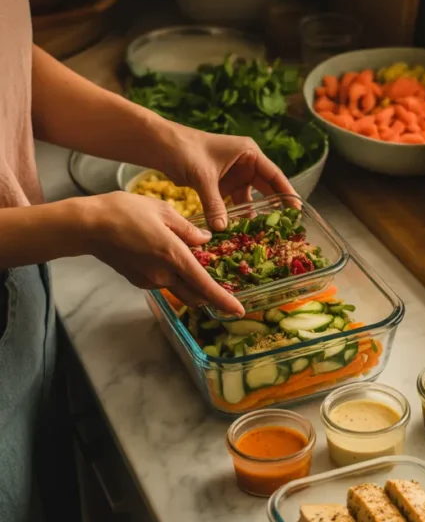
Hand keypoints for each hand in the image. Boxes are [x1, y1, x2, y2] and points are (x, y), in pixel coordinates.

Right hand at [83, 192, 245, 314]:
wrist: (89, 226)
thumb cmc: (124, 212)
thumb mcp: (163, 211)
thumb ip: (187, 229)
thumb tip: (205, 240)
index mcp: (174, 257)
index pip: (205, 286)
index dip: (224, 301)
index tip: (239, 310)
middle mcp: (163, 275)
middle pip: (196, 294)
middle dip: (211, 294)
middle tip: (224, 282)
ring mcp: (150, 281)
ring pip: (180, 288)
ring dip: (191, 282)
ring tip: (193, 261)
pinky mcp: (139, 281)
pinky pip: (164, 282)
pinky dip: (174, 275)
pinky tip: (168, 256)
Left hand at [161, 129, 294, 229]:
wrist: (161, 145)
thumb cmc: (185, 150)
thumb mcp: (202, 177)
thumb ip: (214, 204)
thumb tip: (222, 229)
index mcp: (248, 153)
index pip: (274, 175)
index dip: (287, 192)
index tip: (297, 209)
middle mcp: (245, 163)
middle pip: (266, 187)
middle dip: (273, 206)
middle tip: (285, 226)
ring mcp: (233, 175)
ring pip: (250, 198)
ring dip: (253, 214)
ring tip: (263, 233)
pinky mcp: (221, 185)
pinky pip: (234, 203)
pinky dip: (236, 215)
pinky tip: (240, 231)